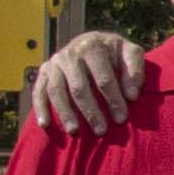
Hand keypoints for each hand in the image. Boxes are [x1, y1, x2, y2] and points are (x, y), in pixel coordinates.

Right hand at [24, 28, 152, 134]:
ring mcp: (54, 62)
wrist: (93, 42)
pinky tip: (45, 125)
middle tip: (101, 131)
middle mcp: (70, 53)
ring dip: (65, 113)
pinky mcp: (43, 71)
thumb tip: (131, 95)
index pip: (103, 79)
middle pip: (79, 88)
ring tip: (75, 132)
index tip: (122, 118)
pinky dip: (40, 108)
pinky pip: (38, 91)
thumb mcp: (130, 52)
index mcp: (93, 46)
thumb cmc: (115, 53)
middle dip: (90, 112)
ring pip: (57, 91)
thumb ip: (135, 70)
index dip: (113, 100)